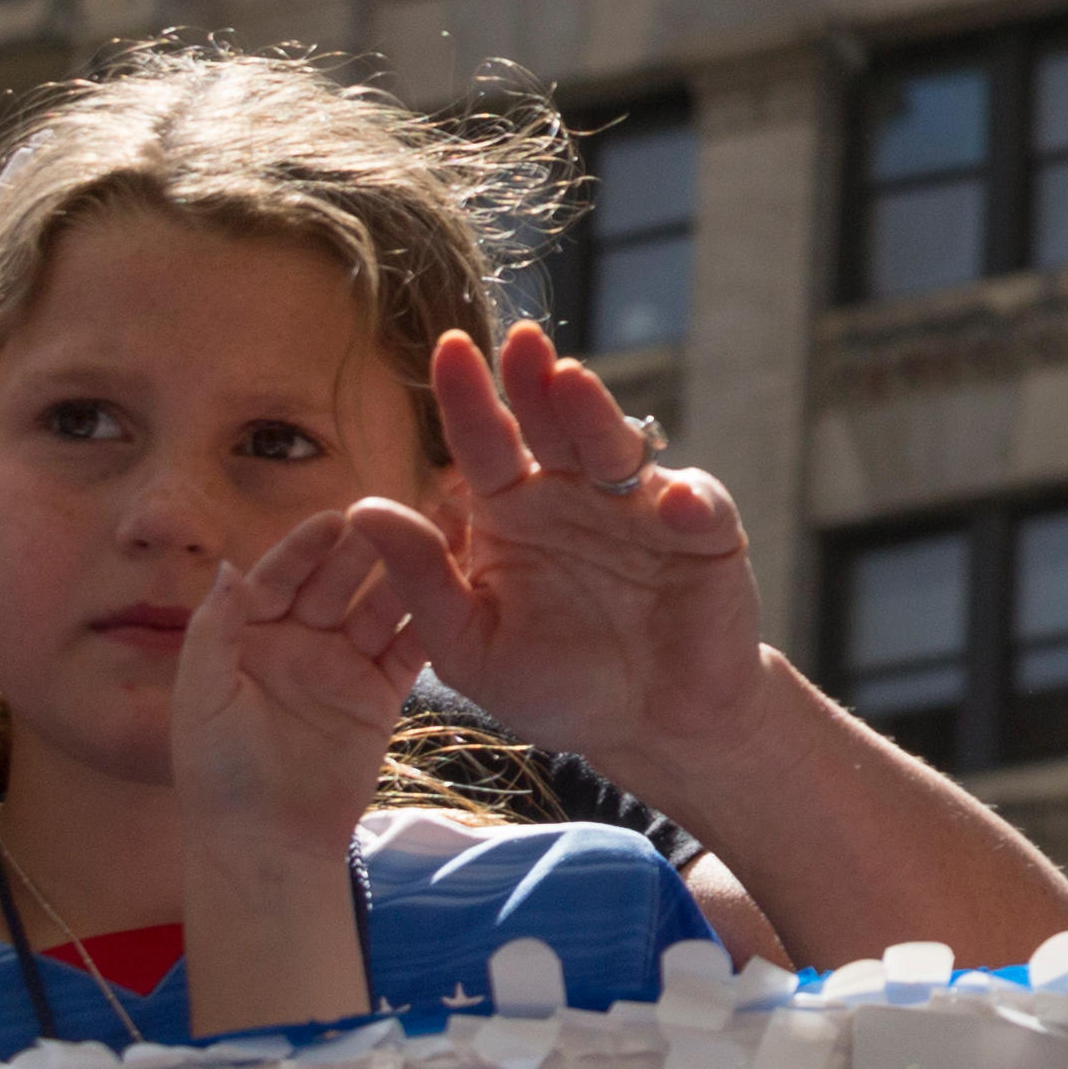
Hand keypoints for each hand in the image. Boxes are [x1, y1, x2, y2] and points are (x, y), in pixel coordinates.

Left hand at [173, 507, 419, 862]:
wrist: (268, 842)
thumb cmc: (220, 773)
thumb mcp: (201, 698)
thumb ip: (213, 631)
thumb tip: (226, 565)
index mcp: (249, 637)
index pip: (278, 578)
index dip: (304, 549)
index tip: (335, 519)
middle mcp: (298, 642)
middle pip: (334, 583)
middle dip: (362, 549)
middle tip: (397, 515)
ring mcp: (343, 666)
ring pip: (377, 608)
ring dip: (402, 576)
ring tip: (436, 541)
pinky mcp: (379, 693)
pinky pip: (409, 650)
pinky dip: (429, 622)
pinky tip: (454, 592)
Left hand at [341, 325, 770, 789]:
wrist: (650, 727)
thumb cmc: (556, 685)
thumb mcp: (468, 644)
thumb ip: (422, 580)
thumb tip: (361, 508)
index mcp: (513, 513)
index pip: (484, 443)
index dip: (468, 397)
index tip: (449, 349)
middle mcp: (575, 496)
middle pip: (553, 426)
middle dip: (535, 382)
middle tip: (520, 341)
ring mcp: (642, 509)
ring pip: (618, 449)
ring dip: (597, 416)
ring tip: (573, 386)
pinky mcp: (706, 533)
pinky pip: (699, 505)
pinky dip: (688, 500)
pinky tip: (670, 504)